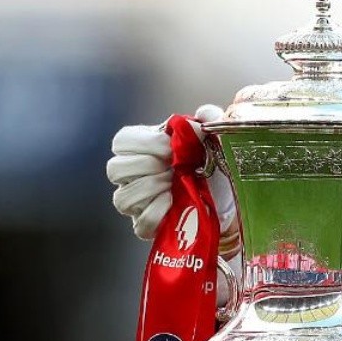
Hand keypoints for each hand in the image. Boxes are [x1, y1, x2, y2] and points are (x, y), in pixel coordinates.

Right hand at [106, 105, 236, 244]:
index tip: (169, 145)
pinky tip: (173, 204)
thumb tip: (203, 114)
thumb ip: (209, 118)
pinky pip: (139, 225)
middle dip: (146, 165)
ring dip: (150, 188)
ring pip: (122, 199)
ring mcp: (138, 204)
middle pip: (114, 170)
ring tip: (173, 184)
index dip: (143, 142)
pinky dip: (156, 213)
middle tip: (173, 166)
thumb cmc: (211, 164)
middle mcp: (132, 177)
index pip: (120, 142)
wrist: (227, 196)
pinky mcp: (149, 227)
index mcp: (142, 150)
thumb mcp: (212, 137)